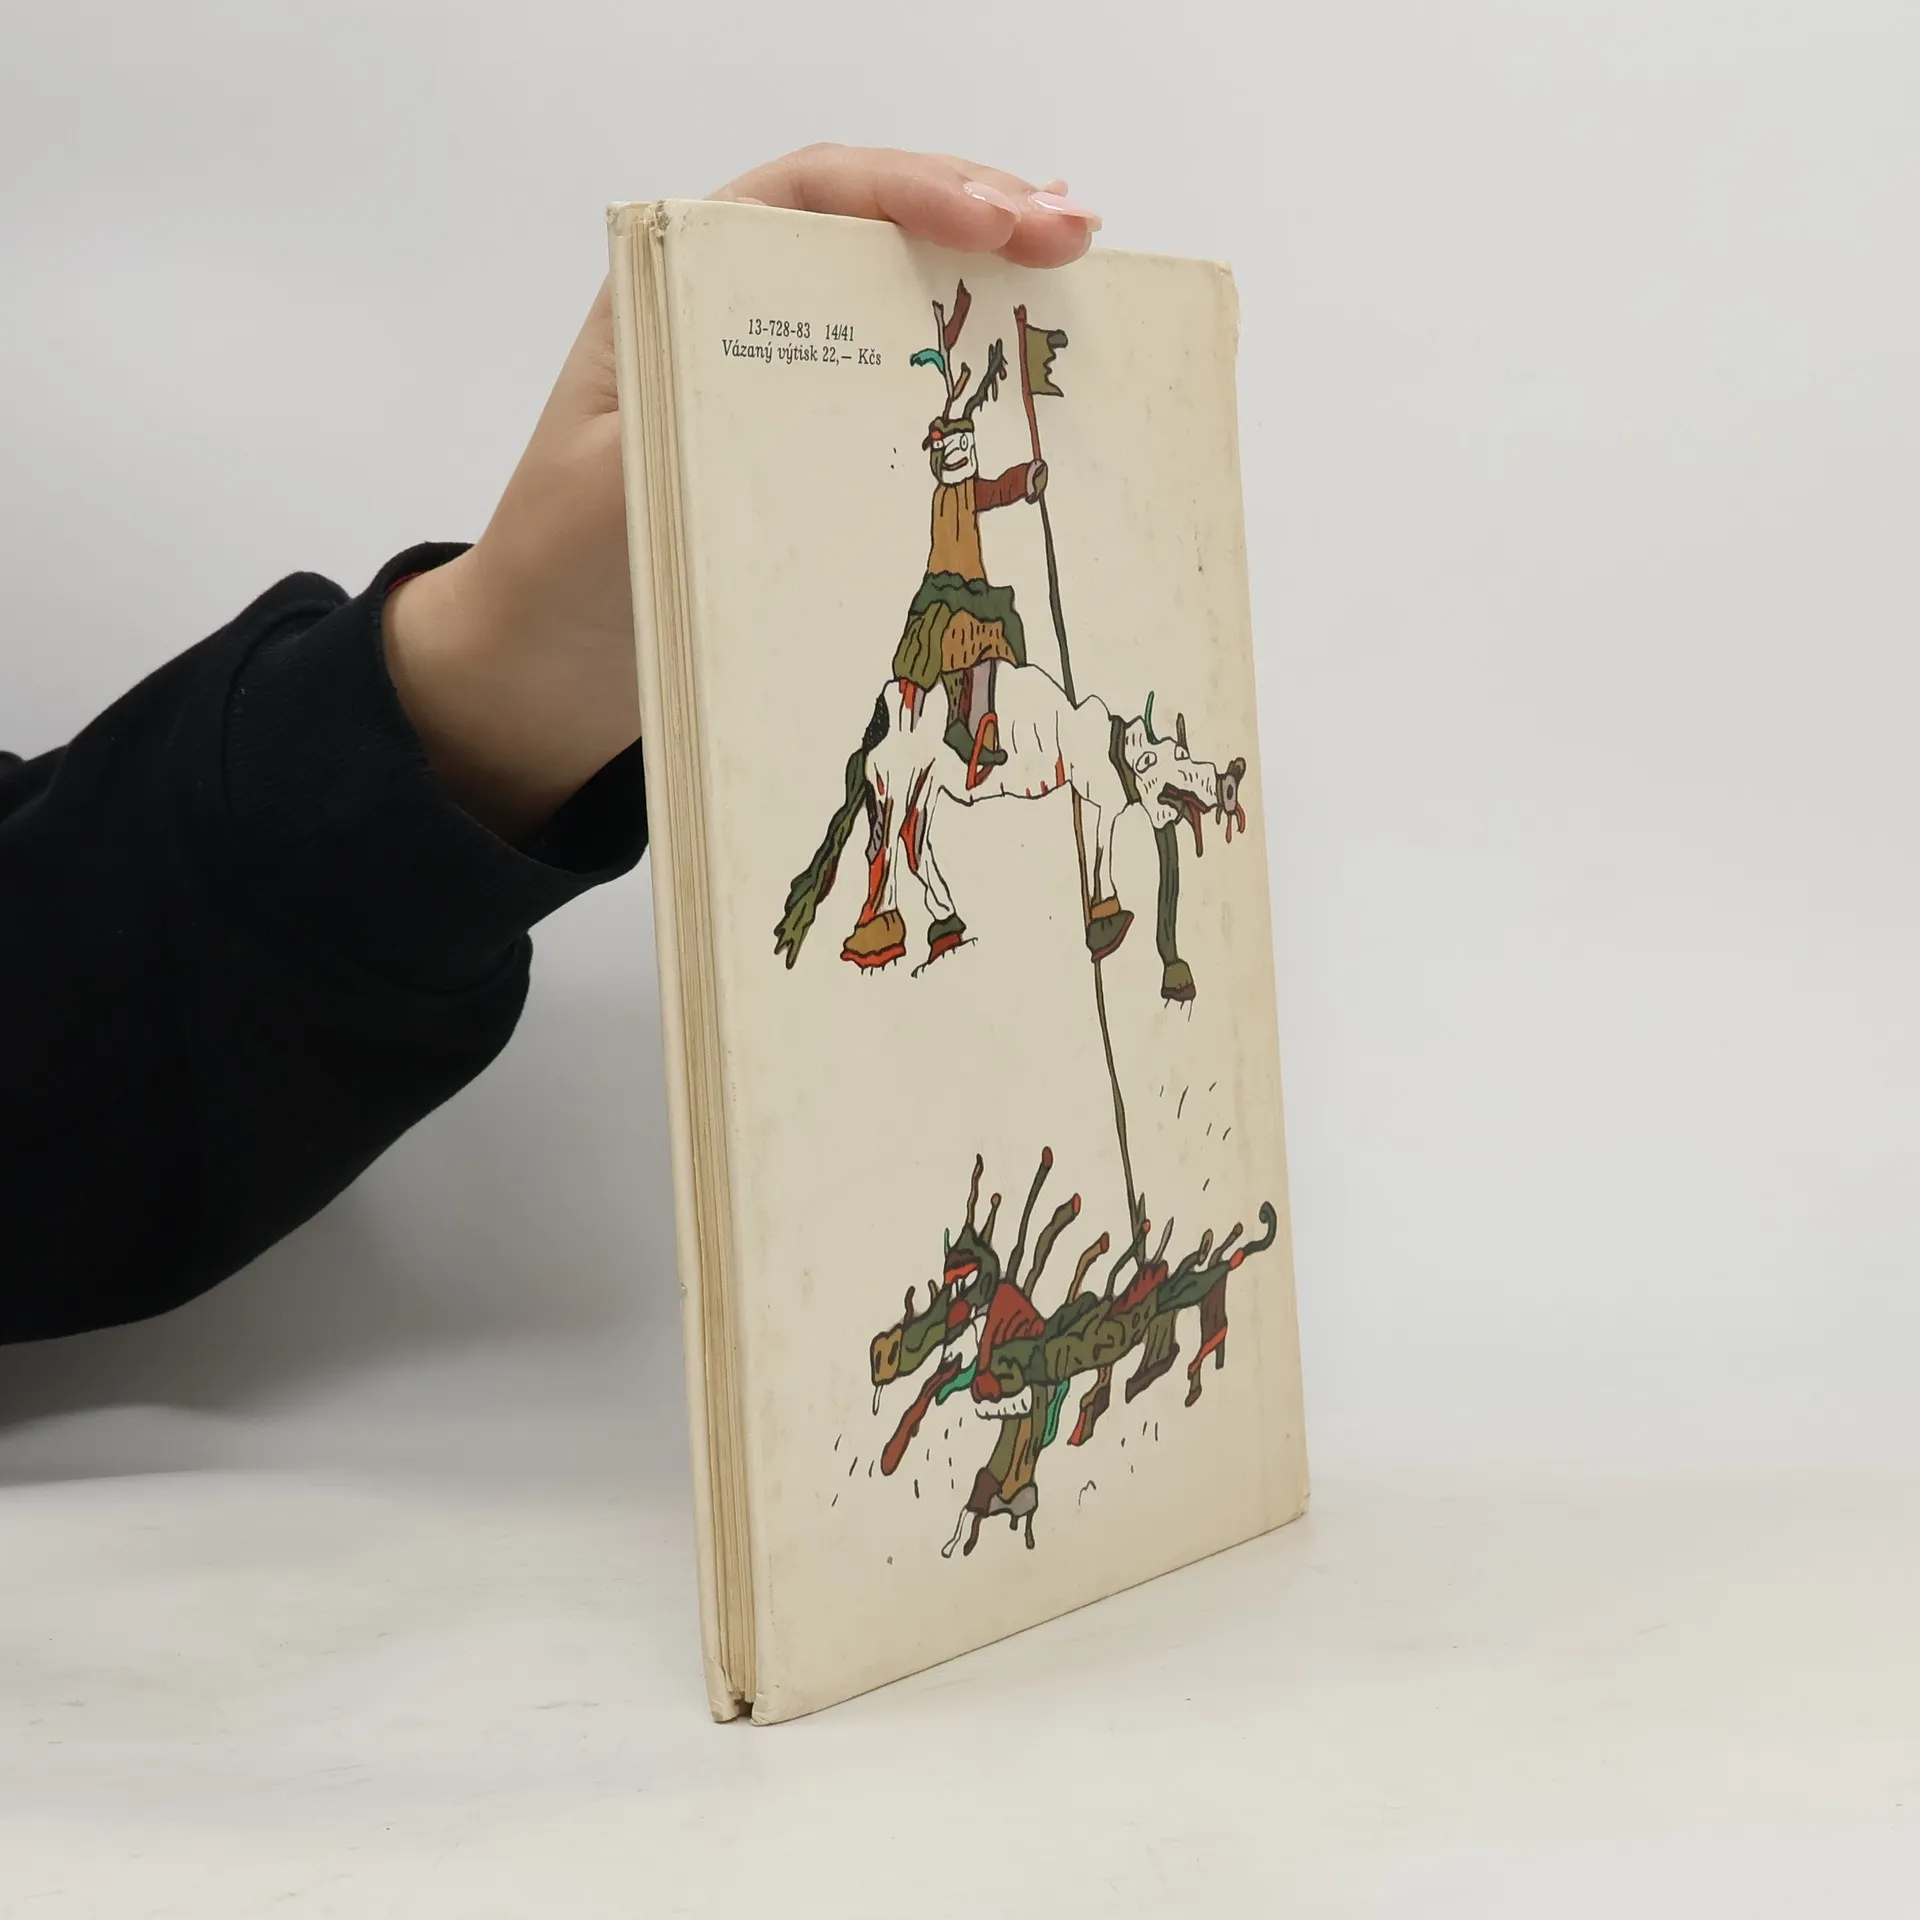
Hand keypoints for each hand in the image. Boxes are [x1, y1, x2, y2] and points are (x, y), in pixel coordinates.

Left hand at [384, 146, 1100, 841]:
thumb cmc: (556, 576)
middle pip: (868, 226)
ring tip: (1076, 266)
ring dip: (986, 277)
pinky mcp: (806, 454)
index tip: (999, 222)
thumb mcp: (611, 492)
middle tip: (1073, 233)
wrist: (541, 676)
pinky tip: (1026, 365)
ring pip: (892, 297)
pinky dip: (965, 372)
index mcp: (676, 291)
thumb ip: (688, 430)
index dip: (912, 189)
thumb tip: (801, 399)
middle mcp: (733, 318)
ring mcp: (776, 384)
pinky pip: (896, 392)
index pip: (808, 195)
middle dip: (978, 212)